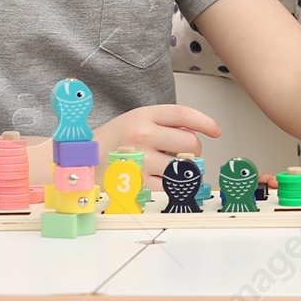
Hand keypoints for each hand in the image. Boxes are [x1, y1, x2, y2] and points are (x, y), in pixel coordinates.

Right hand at [93, 104, 221, 186]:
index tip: (216, 130)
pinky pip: (169, 185)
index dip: (205, 122)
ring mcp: (140, 160)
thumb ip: (165, 123)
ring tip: (172, 166)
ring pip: (182, 167)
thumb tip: (196, 134)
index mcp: (143, 116)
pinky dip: (171, 184)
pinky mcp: (138, 182)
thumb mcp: (137, 119)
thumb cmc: (115, 139)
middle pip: (189, 143)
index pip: (183, 115)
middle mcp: (142, 135)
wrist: (85, 158)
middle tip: (186, 153)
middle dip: (195, 150)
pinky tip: (161, 178)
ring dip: (184, 169)